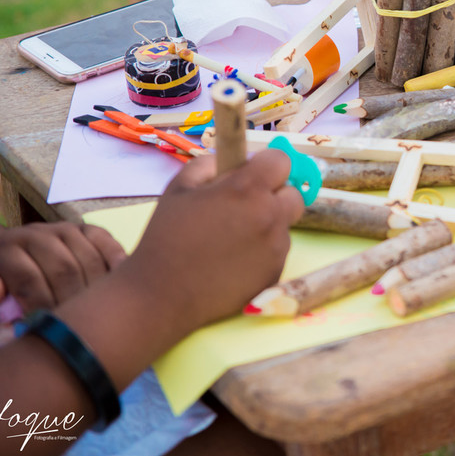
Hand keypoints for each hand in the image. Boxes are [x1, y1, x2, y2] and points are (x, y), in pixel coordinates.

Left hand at [0, 221, 125, 314]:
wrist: (11, 253)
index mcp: (6, 248)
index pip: (29, 279)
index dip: (41, 308)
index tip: (48, 329)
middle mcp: (37, 232)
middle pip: (65, 269)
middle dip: (73, 301)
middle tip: (79, 326)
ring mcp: (65, 228)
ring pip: (90, 259)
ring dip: (97, 289)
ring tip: (98, 313)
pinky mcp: (88, 229)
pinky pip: (109, 244)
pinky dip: (117, 263)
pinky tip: (119, 286)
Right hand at [118, 151, 302, 336]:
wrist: (162, 294)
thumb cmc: (167, 237)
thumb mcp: (180, 188)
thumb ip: (210, 165)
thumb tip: (233, 161)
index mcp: (248, 190)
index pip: (281, 161)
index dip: (266, 165)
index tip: (251, 175)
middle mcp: (271, 217)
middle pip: (293, 194)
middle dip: (274, 195)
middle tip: (244, 206)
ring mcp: (277, 248)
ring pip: (284, 225)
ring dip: (267, 224)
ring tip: (232, 239)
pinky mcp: (276, 273)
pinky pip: (277, 252)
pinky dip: (262, 252)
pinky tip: (233, 261)